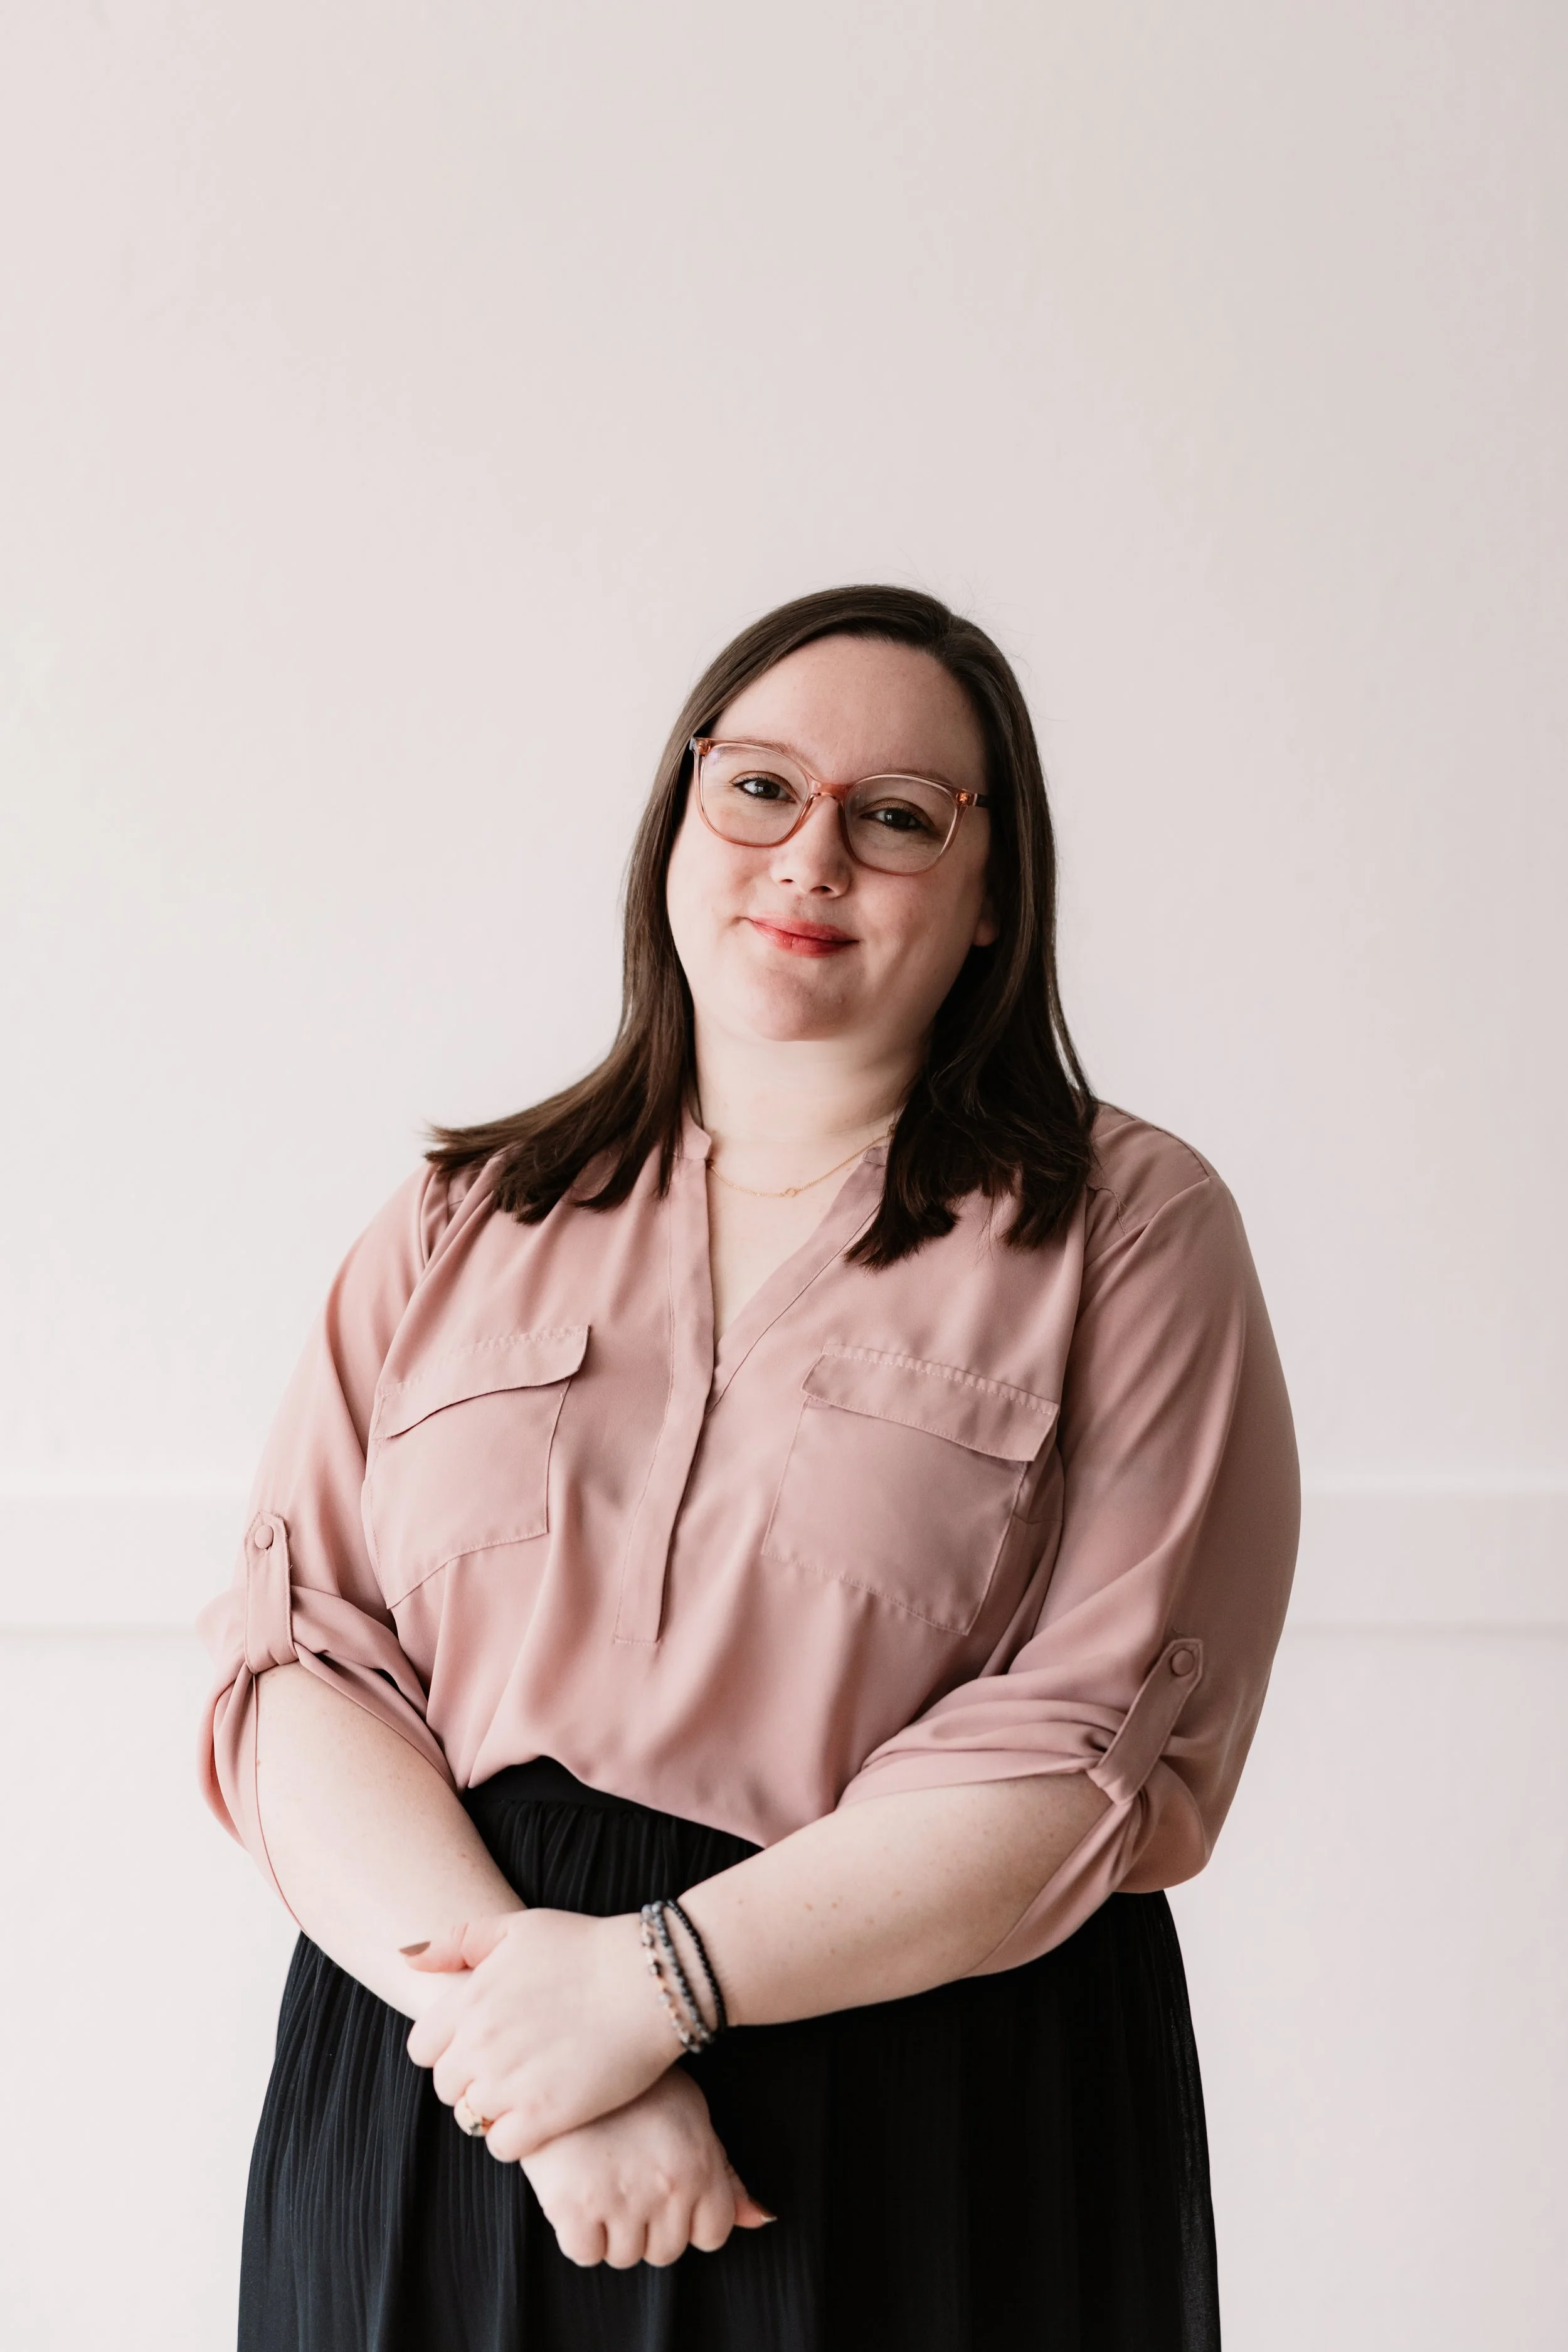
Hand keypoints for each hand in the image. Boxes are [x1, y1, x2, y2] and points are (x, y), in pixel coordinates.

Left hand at [404, 1909, 676, 2159]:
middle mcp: (481, 2044)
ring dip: (493, 2110)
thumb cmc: (587, 1947)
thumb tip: (408, 1956)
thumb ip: (457, 1939)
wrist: (650, 1981)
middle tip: (508, 2068)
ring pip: (471, 2119)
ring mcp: (511, 2082)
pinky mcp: (546, 2114)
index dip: (447, 2049)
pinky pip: (502, 2146)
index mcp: (470, 2000)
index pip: (423, 2049)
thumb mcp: (518, 1926)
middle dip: (470, 2080)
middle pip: (447, 2087)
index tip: (478, 2044)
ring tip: (526, 2090)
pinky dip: (514, 2137)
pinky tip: (539, 2116)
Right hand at [522, 2069, 773, 2267]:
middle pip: (666, 2251)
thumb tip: (761, 2218)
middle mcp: (666, 2187)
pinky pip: (584, 2253)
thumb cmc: (632, 2085)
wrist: (568, 2056)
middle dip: (649, 2226)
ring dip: (613, 2231)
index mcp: (699, 2164)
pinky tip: (577, 2191)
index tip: (668, 2196)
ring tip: (602, 2180)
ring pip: (624, 2255)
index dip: (690, 2219)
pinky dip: (579, 2234)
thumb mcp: (690, 2112)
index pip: (712, 2234)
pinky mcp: (572, 2206)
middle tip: (628, 2181)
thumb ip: (724, 2171)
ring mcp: (619, 2199)